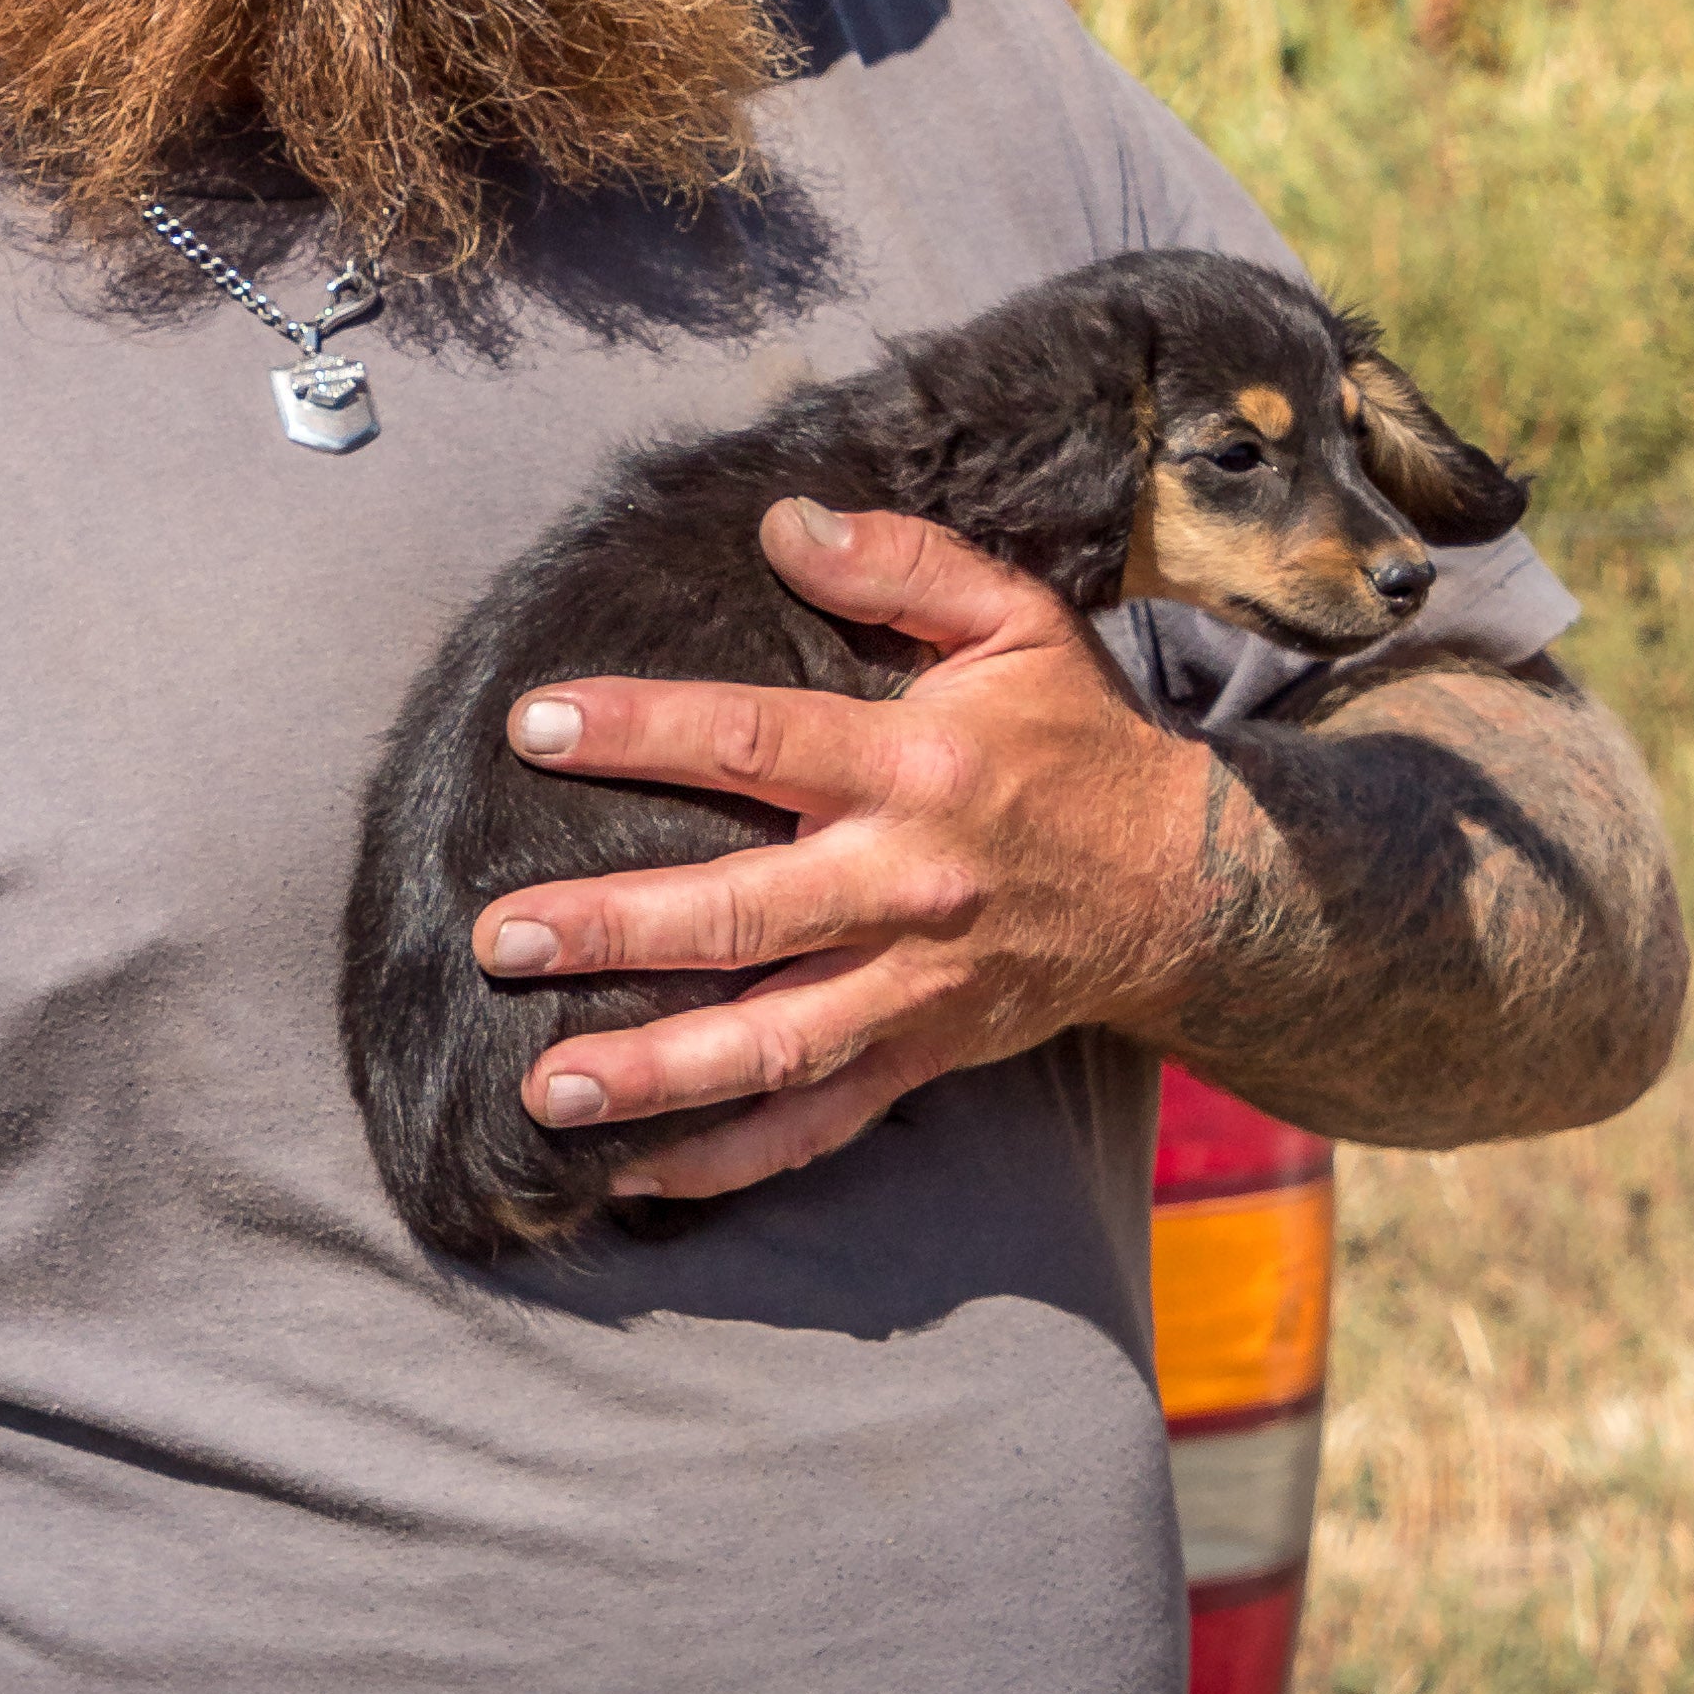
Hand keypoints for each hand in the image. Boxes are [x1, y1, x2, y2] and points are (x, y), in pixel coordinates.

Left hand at [469, 499, 1215, 1205]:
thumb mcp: (1013, 619)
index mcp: (916, 765)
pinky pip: (817, 1122)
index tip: (536, 725)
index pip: (754, 741)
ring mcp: (914, 987)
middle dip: (615, 928)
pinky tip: (630, 1173)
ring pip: (771, 1043)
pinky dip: (726, 1159)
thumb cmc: (1076, 739)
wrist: (1191, 884)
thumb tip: (782, 520)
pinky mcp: (923, 1058)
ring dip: (654, 1071)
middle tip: (502, 935)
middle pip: (742, 914)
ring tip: (544, 1086)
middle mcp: (907, 884)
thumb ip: (899, 562)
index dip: (641, 731)